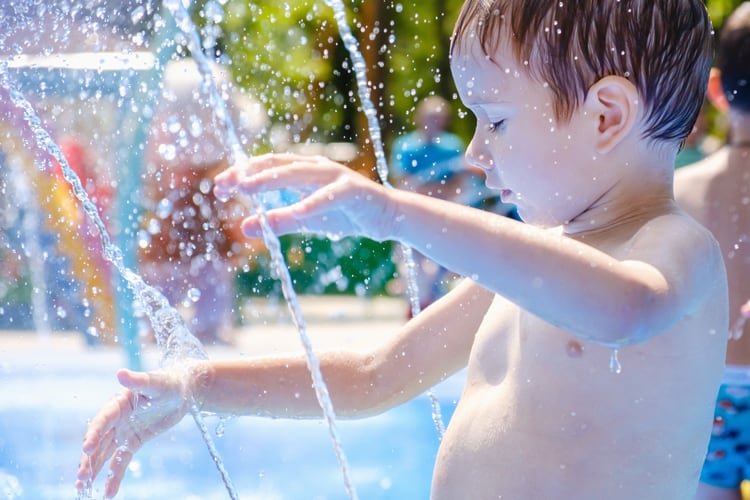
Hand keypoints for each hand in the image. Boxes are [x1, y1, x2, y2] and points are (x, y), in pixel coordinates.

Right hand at [76, 367, 194, 497]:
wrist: (183, 391)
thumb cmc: (168, 382)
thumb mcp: (156, 382)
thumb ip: (139, 380)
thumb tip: (120, 373)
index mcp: (118, 403)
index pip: (103, 420)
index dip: (94, 434)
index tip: (86, 449)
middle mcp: (116, 419)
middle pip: (98, 440)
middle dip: (88, 458)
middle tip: (81, 477)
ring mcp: (123, 432)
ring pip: (104, 453)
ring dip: (94, 469)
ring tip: (82, 486)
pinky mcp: (133, 442)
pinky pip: (120, 461)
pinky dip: (113, 476)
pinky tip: (107, 493)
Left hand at [214, 153, 394, 241]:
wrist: (387, 216)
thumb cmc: (345, 214)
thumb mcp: (306, 220)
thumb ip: (278, 221)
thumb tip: (245, 228)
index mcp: (304, 170)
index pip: (267, 166)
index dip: (242, 173)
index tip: (218, 186)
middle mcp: (316, 167)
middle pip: (276, 165)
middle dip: (247, 174)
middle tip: (223, 184)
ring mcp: (334, 176)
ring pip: (297, 174)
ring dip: (269, 180)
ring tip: (247, 188)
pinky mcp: (352, 190)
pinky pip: (327, 198)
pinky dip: (309, 204)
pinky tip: (294, 213)